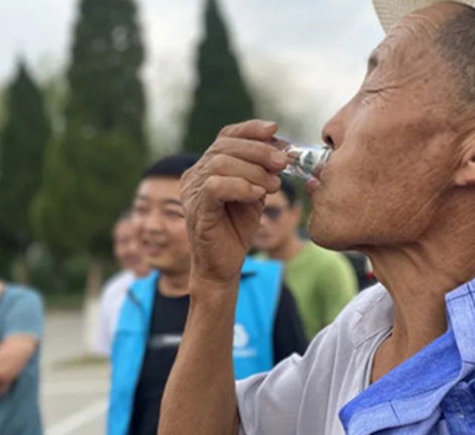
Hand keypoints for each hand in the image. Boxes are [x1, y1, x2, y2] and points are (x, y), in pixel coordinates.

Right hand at [180, 120, 287, 283]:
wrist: (224, 264)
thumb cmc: (238, 228)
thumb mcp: (254, 192)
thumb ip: (261, 171)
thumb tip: (281, 149)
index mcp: (207, 166)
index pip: (226, 136)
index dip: (250, 129)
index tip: (274, 130)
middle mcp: (195, 175)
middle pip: (224, 146)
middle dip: (259, 151)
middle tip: (283, 163)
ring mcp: (192, 191)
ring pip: (220, 163)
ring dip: (254, 170)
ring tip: (273, 185)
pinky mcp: (196, 209)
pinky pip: (215, 186)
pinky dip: (241, 186)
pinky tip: (258, 194)